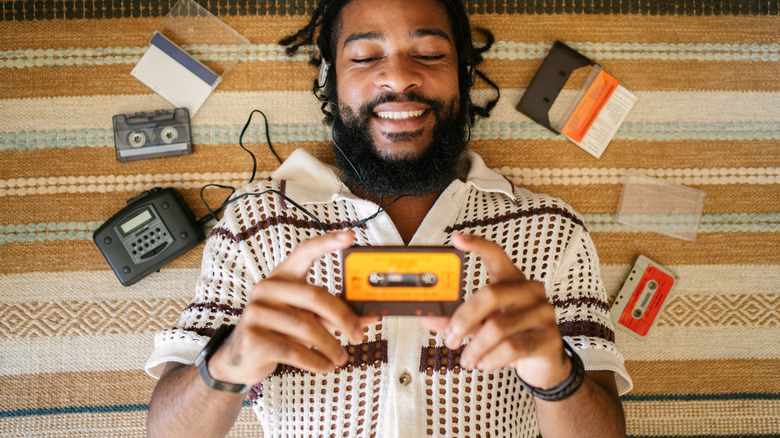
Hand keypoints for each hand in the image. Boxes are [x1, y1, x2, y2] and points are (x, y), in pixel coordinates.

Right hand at [207, 231, 366, 386]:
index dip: (327, 243)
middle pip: (314, 296)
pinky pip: (294, 350)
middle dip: (343, 318)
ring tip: (342, 357)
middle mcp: (267, 289)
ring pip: (307, 327)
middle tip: (359, 335)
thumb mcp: (305, 318)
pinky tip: (325, 366)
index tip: (350, 237)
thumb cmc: (279, 332)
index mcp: (282, 277)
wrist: (240, 358)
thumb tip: (369, 316)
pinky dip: (316, 361)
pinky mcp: (254, 338)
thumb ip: (333, 314)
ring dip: (331, 346)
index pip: (305, 252)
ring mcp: (257, 312)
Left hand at [421, 234, 570, 388]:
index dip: (477, 245)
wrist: (542, 363)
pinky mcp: (548, 337)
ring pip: (498, 327)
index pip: (496, 255)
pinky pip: (512, 348)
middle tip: (450, 339)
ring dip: (475, 348)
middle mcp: (530, 291)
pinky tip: (484, 364)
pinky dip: (491, 359)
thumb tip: (427, 317)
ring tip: (467, 359)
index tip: (457, 240)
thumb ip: (456, 320)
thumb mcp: (481, 326)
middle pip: (490, 294)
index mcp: (512, 280)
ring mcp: (542, 313)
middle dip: (463, 320)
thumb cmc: (509, 337)